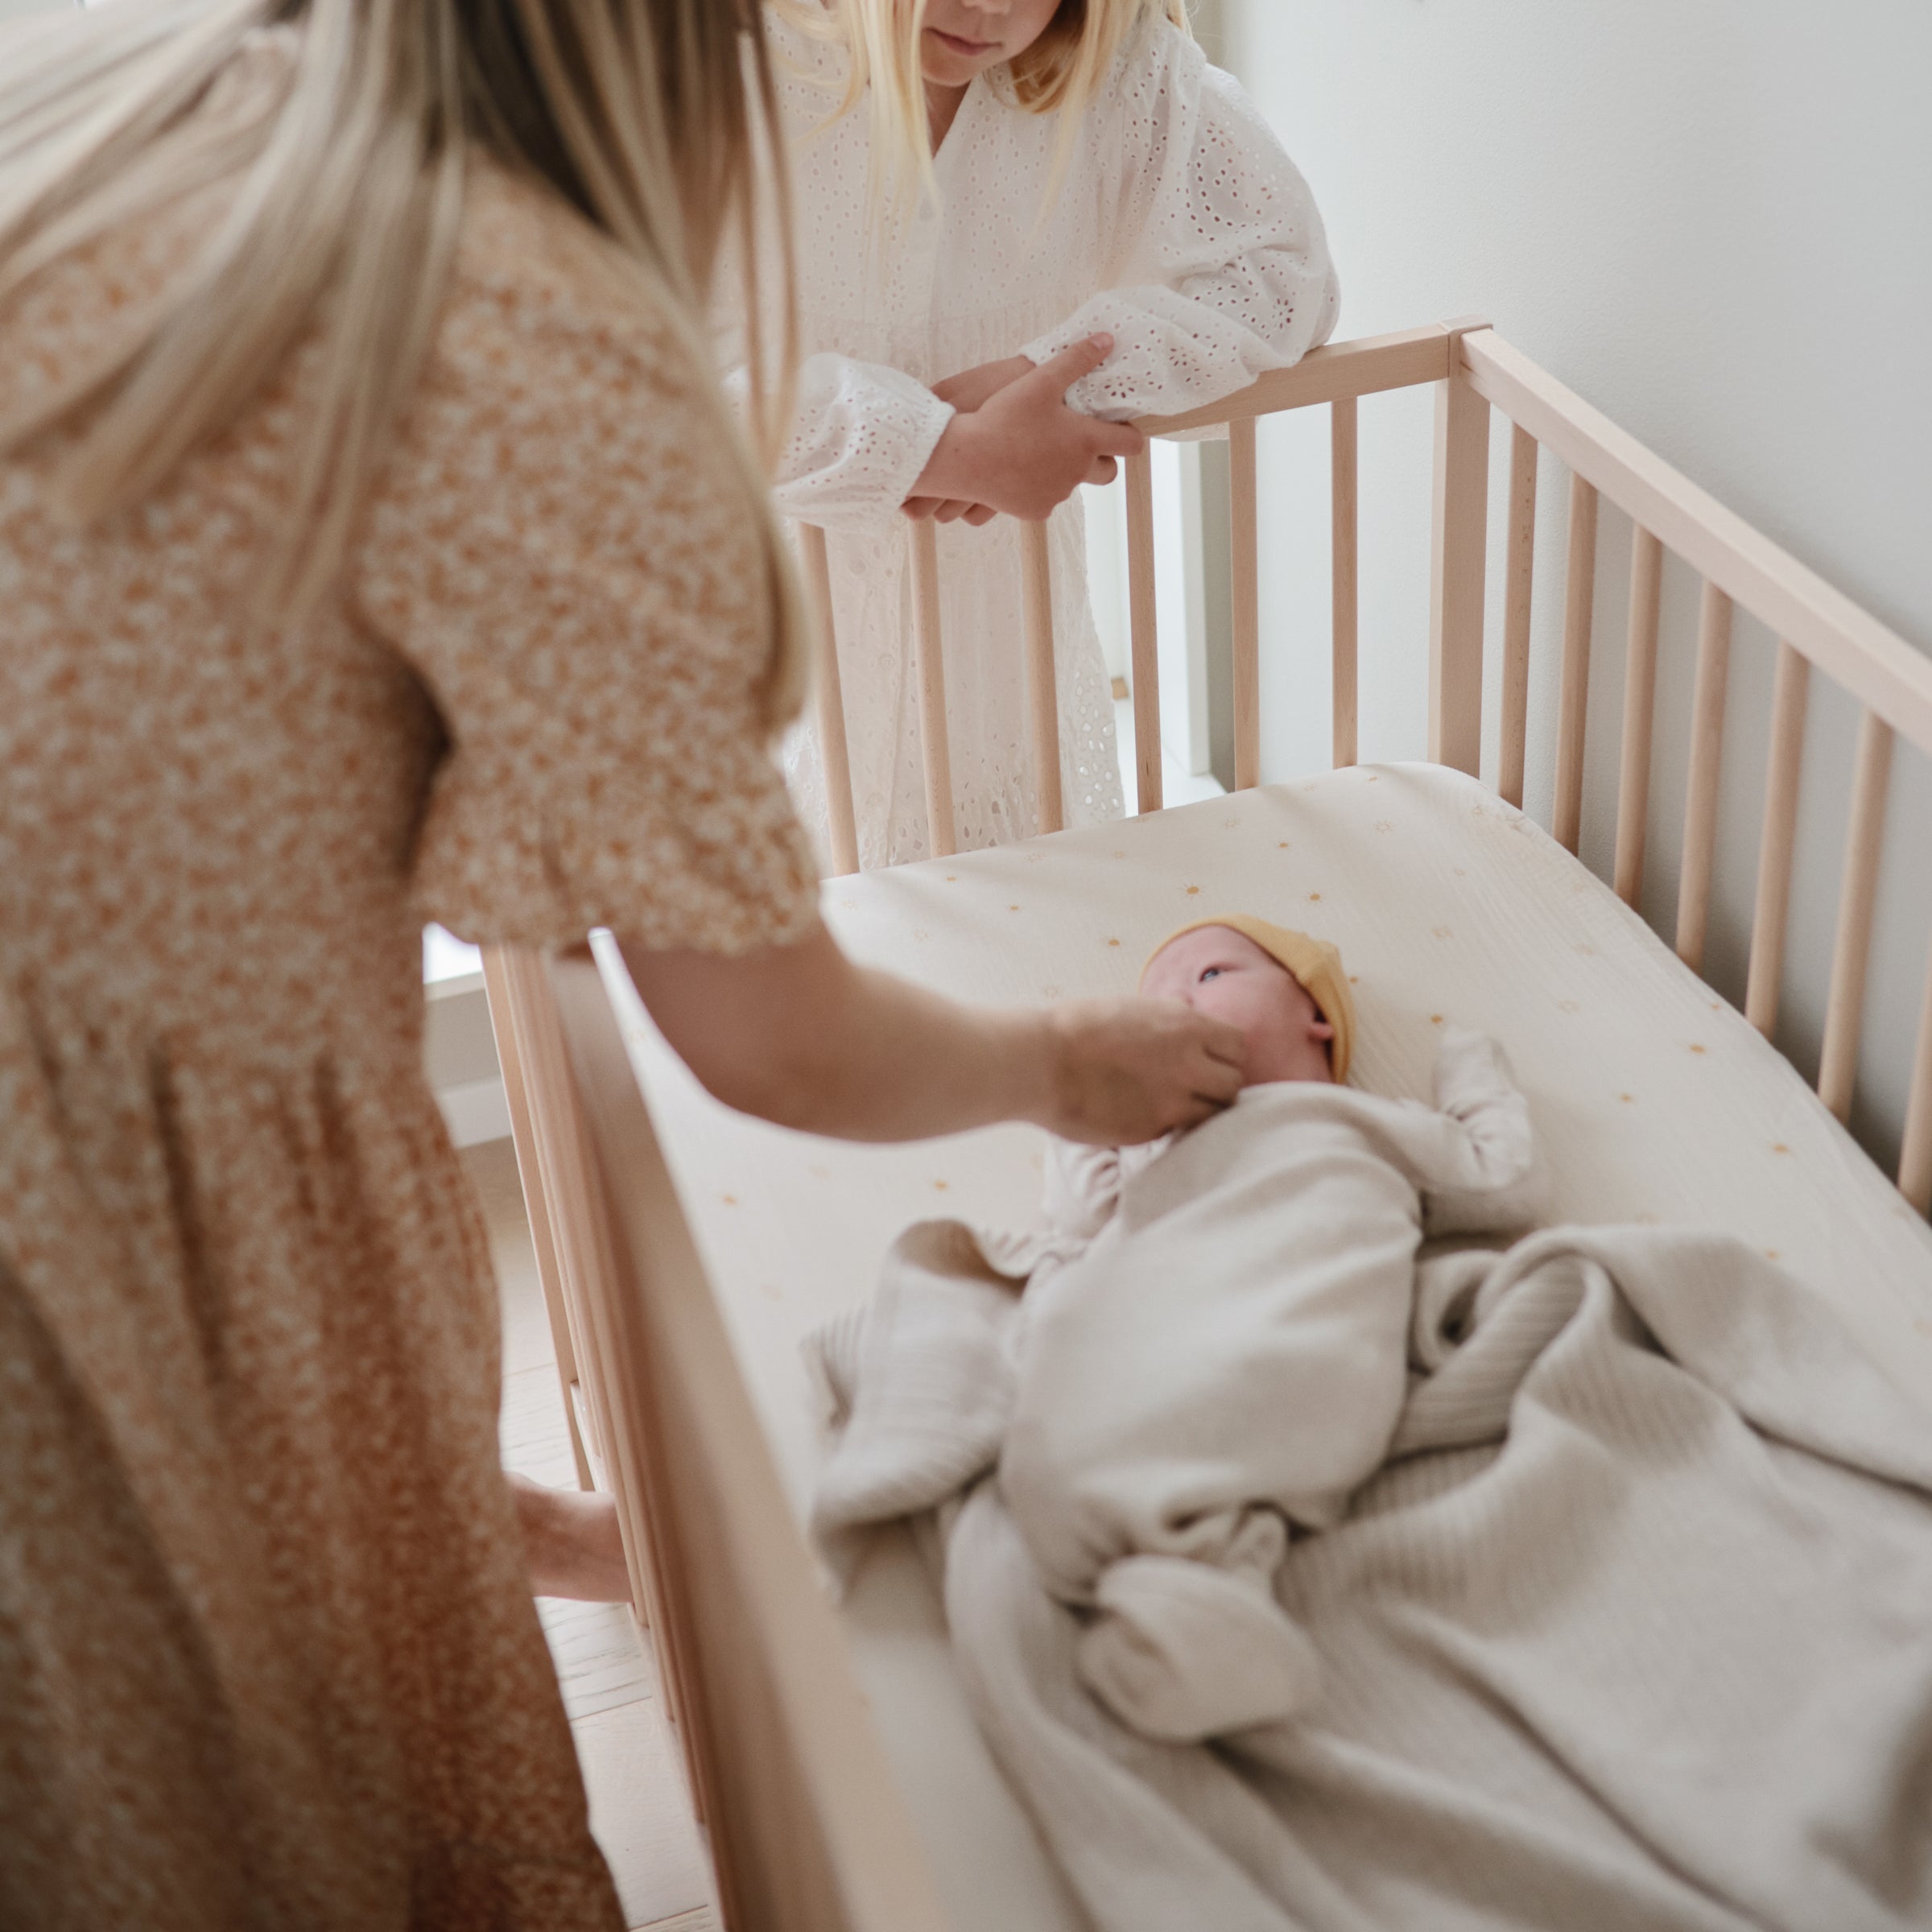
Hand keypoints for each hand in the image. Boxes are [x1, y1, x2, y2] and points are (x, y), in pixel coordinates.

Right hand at [906, 334, 1144, 523]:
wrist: (967, 457)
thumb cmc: (1004, 416)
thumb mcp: (1041, 381)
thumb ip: (1077, 359)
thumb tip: (1108, 339)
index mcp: (1086, 441)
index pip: (1131, 444)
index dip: (1129, 434)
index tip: (1116, 426)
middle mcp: (1077, 472)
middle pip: (1109, 472)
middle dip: (1101, 457)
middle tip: (1079, 439)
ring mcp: (1057, 494)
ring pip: (1072, 483)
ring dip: (1064, 468)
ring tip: (1037, 448)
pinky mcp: (1036, 510)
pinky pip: (1045, 498)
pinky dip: (1038, 486)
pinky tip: (1018, 469)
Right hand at [1040, 997, 1246, 1145]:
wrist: (1042, 1061)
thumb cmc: (1077, 1028)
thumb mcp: (1132, 1007)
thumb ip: (1169, 1016)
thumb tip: (1188, 1012)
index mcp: (1184, 1025)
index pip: (1237, 1045)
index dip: (1225, 1054)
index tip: (1208, 1059)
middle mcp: (1187, 1063)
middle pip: (1234, 1083)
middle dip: (1219, 1085)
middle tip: (1196, 1086)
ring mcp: (1172, 1100)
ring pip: (1215, 1113)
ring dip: (1201, 1110)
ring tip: (1175, 1104)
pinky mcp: (1152, 1129)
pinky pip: (1179, 1131)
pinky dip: (1171, 1125)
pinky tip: (1149, 1114)